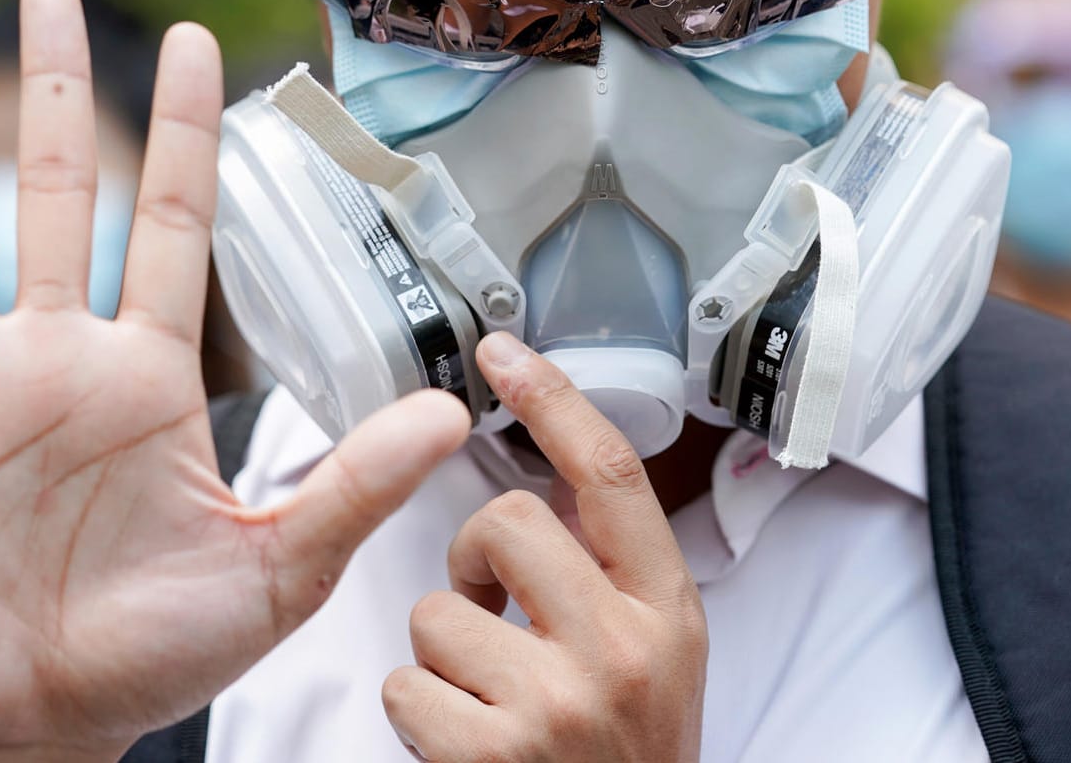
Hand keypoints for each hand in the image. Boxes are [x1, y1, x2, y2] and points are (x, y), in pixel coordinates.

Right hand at [0, 0, 469, 761]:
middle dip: (51, 94)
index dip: (181, 132)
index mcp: (147, 379)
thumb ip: (352, 483)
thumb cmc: (153, 651)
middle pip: (56, 197)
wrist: (37, 716)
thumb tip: (449, 412)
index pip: (171, 224)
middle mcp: (58, 361)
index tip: (196, 42)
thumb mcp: (274, 568)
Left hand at [382, 334, 708, 762]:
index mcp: (666, 612)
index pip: (610, 476)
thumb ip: (611, 578)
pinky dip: (417, 713)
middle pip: (506, 523)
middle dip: (473, 557)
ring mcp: (560, 704)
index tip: (503, 349)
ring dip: (441, 653)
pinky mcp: (494, 755)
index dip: (554, 399)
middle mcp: (624, 650)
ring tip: (484, 699)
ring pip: (437, 610)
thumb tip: (545, 489)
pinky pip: (405, 685)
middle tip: (489, 608)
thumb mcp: (655, 658)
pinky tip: (461, 745)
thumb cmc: (622, 757)